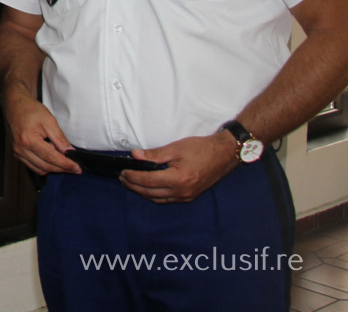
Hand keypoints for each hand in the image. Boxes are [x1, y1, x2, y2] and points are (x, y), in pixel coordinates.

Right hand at [2, 92, 79, 174]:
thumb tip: (70, 152)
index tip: (77, 168)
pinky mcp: (17, 154)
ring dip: (54, 168)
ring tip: (63, 161)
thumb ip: (60, 138)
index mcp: (28, 140)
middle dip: (62, 168)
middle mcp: (21, 149)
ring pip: (40, 169)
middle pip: (45, 166)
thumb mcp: (49, 120)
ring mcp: (18, 152)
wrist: (15, 106)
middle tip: (75, 168)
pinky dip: (45, 166)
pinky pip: (33, 167)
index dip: (65, 164)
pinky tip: (52, 159)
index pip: (50, 157)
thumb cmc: (31, 110)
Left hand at [122, 133, 237, 202]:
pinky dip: (154, 195)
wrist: (224, 155)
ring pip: (158, 199)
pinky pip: (167, 200)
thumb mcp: (176, 148)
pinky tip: (148, 189)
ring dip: (142, 192)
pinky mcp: (190, 196)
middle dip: (134, 186)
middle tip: (123, 178)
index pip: (148, 180)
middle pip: (150, 192)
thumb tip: (135, 155)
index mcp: (178, 179)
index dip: (133, 176)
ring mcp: (186, 196)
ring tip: (131, 183)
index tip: (123, 171)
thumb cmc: (201, 149)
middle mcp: (182, 191)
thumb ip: (154, 154)